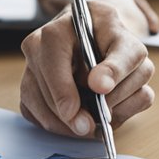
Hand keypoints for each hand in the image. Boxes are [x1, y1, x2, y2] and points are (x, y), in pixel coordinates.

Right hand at [20, 0, 155, 136]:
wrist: (102, 41)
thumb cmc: (115, 43)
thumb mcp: (128, 49)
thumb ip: (119, 65)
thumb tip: (100, 86)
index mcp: (59, 30)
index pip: (52, 61)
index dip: (63, 91)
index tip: (76, 115)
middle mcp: (37, 47)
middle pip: (45, 93)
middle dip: (71, 116)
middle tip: (90, 128)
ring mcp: (30, 69)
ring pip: (41, 110)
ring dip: (70, 125)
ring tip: (95, 121)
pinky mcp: (30, 90)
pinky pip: (39, 118)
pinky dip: (63, 127)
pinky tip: (83, 118)